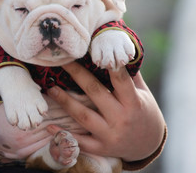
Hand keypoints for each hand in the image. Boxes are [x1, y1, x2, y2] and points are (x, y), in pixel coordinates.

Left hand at [46, 62, 164, 161]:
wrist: (148, 146)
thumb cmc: (144, 113)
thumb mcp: (143, 94)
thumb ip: (131, 75)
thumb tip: (118, 48)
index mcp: (134, 103)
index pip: (121, 81)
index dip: (110, 66)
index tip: (94, 51)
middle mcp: (121, 118)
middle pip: (95, 93)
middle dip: (77, 75)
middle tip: (61, 62)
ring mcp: (110, 135)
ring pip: (83, 116)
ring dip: (65, 101)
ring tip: (51, 89)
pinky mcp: (100, 148)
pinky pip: (79, 141)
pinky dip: (63, 133)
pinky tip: (48, 126)